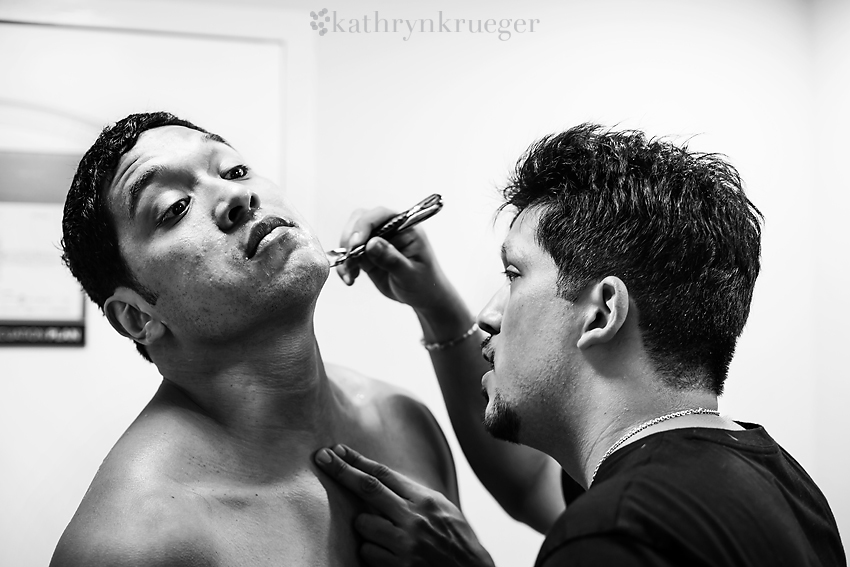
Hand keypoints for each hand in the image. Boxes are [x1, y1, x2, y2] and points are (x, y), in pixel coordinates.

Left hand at [315, 444, 495, 566]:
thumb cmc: (457, 543)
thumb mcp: (443, 511)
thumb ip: (414, 497)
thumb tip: (383, 481)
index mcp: (426, 500)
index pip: (385, 474)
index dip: (359, 460)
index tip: (339, 450)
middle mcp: (415, 518)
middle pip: (369, 488)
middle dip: (342, 470)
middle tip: (321, 457)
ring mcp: (406, 543)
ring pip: (363, 524)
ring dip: (365, 528)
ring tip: (385, 536)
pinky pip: (367, 553)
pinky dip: (372, 553)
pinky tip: (389, 556)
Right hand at [336, 207, 450, 311]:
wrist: (423, 297)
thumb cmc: (425, 283)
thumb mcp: (410, 274)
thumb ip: (392, 259)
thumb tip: (371, 244)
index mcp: (405, 227)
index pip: (381, 214)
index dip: (365, 225)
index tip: (356, 244)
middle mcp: (389, 229)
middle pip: (360, 220)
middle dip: (351, 238)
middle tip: (350, 259)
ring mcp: (377, 241)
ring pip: (351, 236)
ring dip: (346, 254)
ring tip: (351, 274)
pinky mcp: (368, 255)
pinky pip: (349, 255)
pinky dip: (345, 266)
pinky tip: (351, 278)